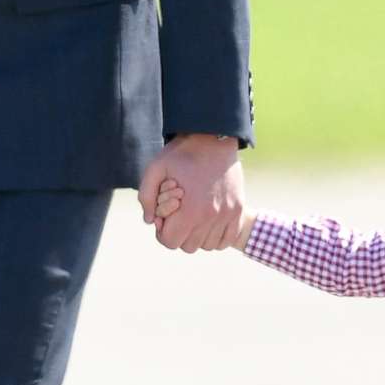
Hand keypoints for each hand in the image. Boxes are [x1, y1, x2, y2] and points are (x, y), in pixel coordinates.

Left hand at [139, 134, 244, 252]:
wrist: (214, 138)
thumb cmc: (182, 154)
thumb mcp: (155, 169)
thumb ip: (146, 197)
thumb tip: (150, 221)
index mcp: (190, 210)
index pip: (170, 241)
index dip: (163, 232)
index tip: (165, 219)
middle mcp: (211, 217)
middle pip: (188, 246)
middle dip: (180, 234)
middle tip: (179, 216)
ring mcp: (227, 215)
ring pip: (207, 245)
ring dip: (198, 236)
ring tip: (194, 217)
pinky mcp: (238, 210)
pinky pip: (226, 240)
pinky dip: (217, 236)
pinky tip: (209, 222)